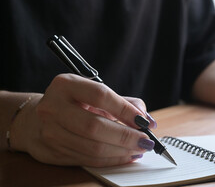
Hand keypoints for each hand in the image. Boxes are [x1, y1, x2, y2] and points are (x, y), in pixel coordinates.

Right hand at [10, 74, 155, 166]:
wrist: (36, 118)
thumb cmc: (74, 103)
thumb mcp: (95, 93)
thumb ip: (124, 103)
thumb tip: (147, 120)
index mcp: (65, 85)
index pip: (100, 96)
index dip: (125, 110)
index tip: (144, 121)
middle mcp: (53, 107)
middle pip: (94, 127)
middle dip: (126, 136)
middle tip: (146, 141)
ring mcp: (49, 131)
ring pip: (92, 148)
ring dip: (121, 151)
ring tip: (139, 149)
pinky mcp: (51, 152)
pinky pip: (88, 160)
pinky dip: (111, 160)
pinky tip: (126, 155)